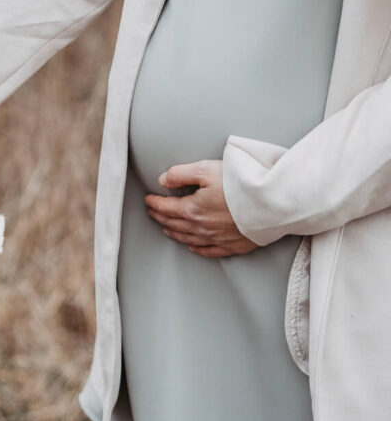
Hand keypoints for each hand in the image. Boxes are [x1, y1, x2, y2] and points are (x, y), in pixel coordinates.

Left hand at [144, 160, 258, 257]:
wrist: (273, 203)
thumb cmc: (240, 184)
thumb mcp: (205, 169)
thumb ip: (180, 174)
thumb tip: (162, 181)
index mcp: (192, 209)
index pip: (167, 207)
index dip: (155, 203)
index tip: (148, 199)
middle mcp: (202, 228)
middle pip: (175, 223)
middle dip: (161, 217)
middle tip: (152, 213)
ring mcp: (218, 239)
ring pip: (189, 238)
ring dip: (175, 233)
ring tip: (166, 228)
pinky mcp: (234, 245)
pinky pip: (210, 251)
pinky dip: (197, 249)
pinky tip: (193, 247)